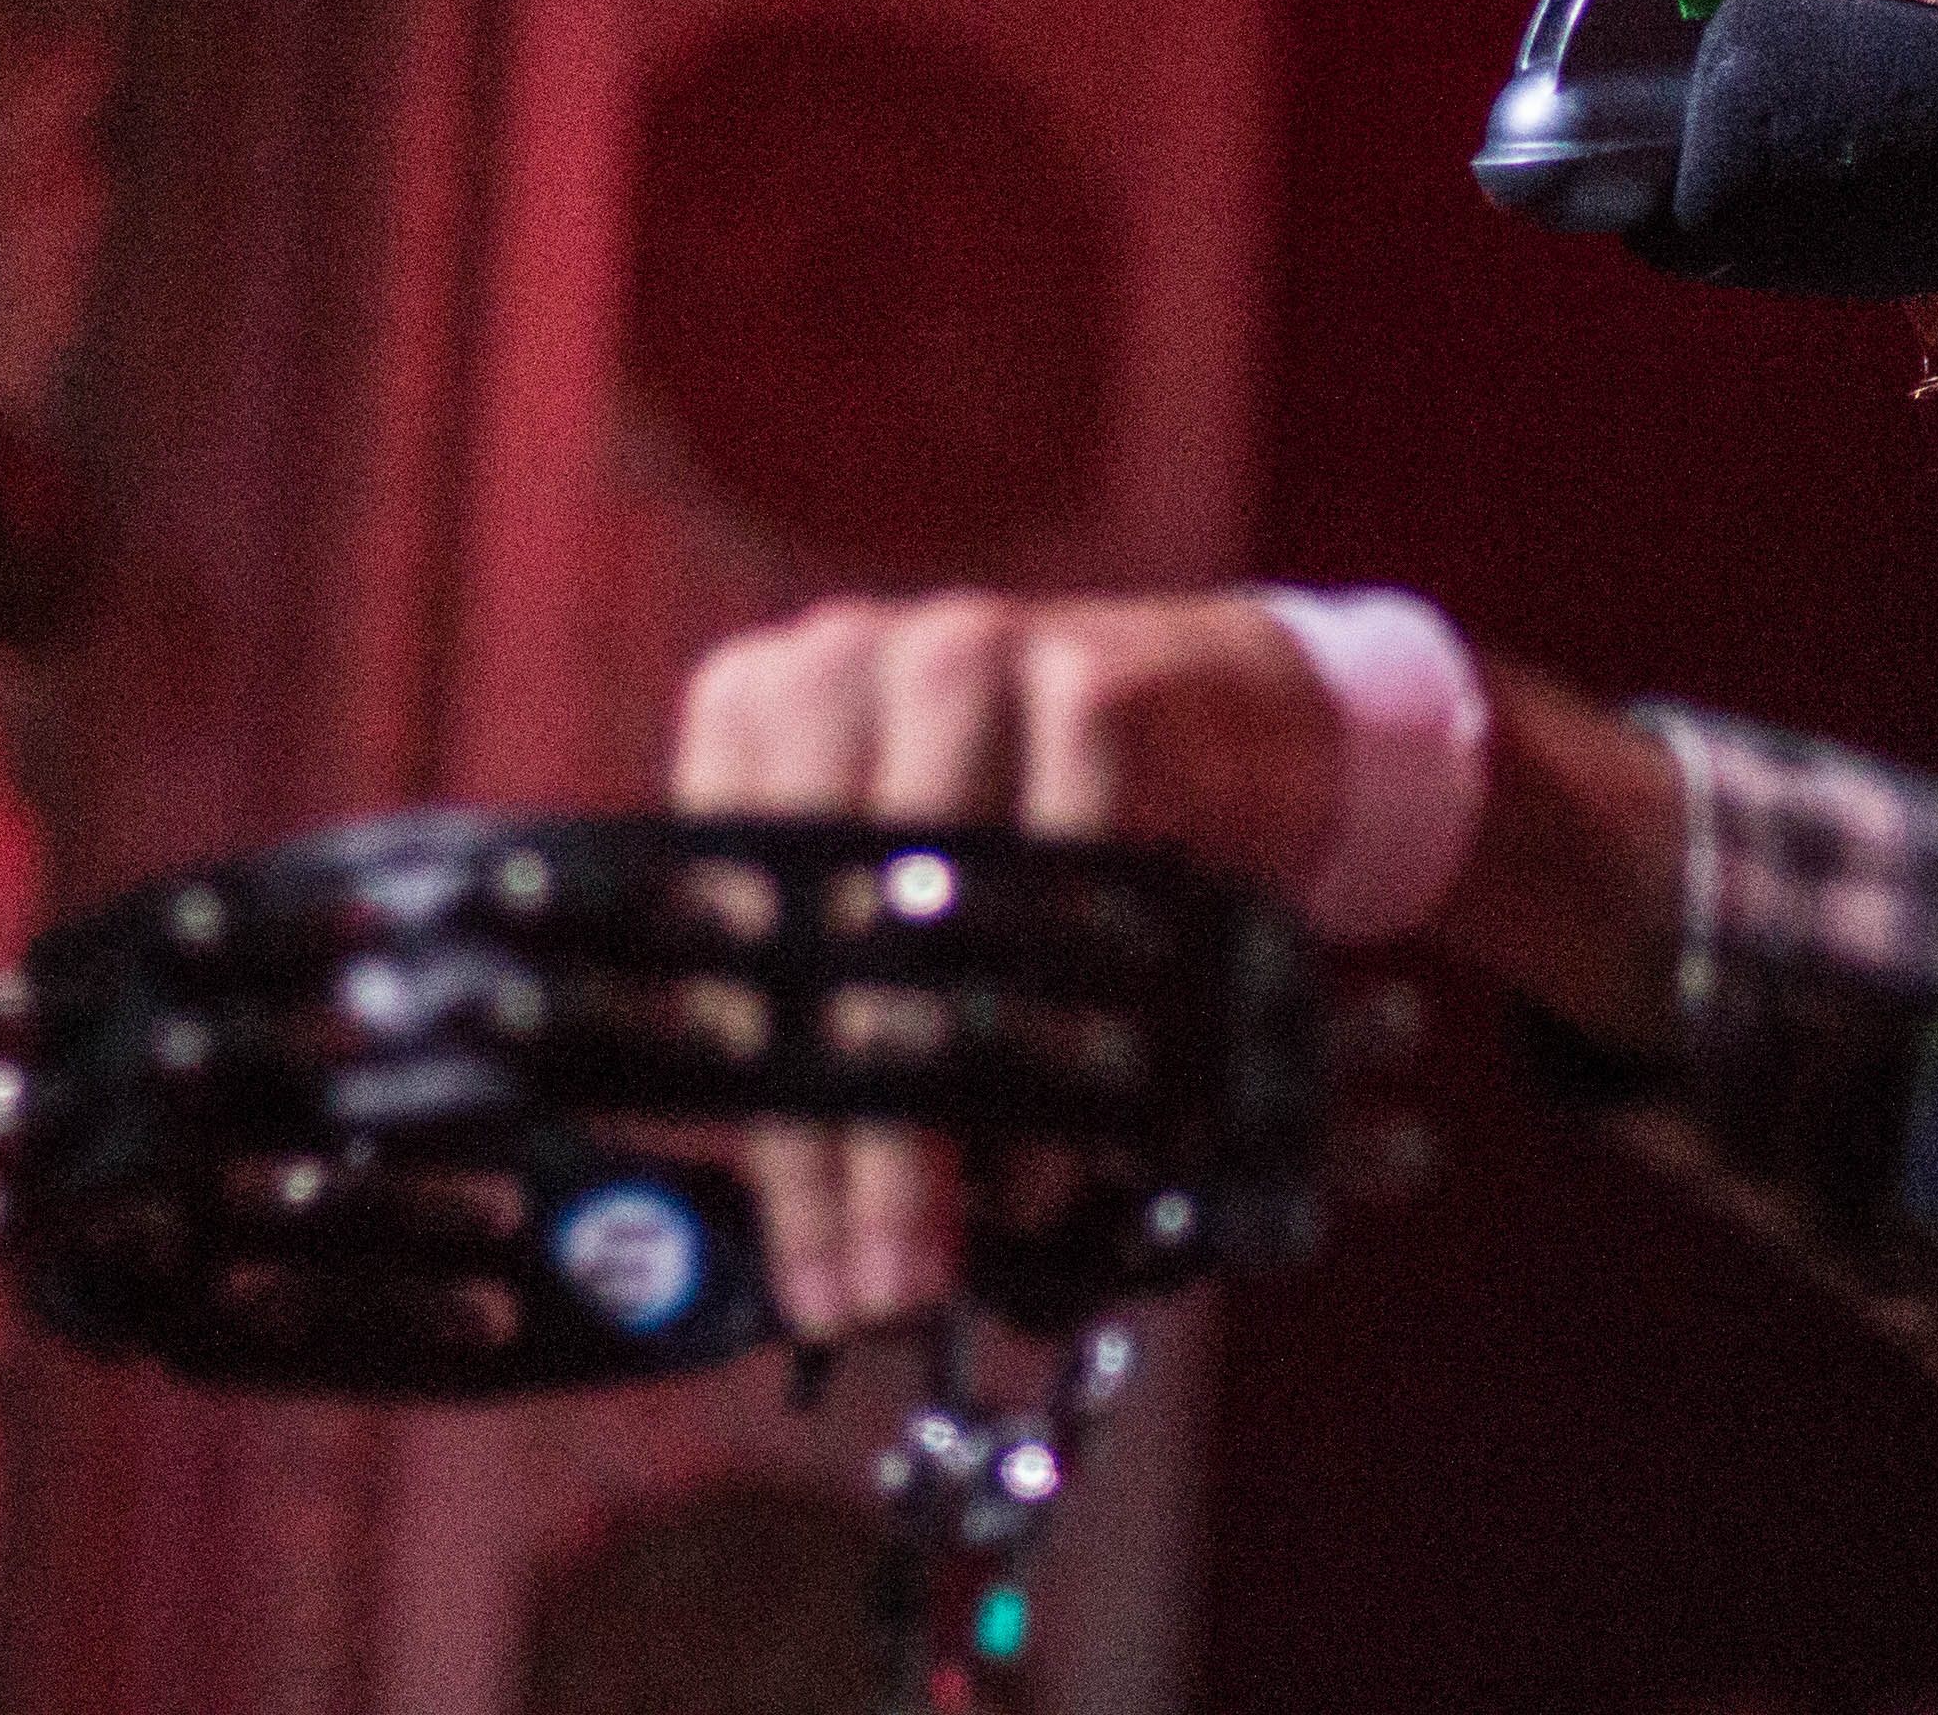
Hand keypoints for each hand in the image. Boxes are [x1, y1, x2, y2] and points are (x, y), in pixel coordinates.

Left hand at [669, 590, 1344, 1337]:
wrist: (1217, 702)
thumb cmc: (1033, 817)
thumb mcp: (909, 872)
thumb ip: (838, 1004)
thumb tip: (801, 1232)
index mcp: (760, 707)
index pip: (721, 937)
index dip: (755, 1118)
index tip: (799, 1259)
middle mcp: (842, 663)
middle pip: (814, 940)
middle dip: (843, 1146)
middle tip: (876, 1283)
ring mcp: (965, 654)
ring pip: (926, 927)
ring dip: (938, 1111)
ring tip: (955, 1236)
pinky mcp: (1089, 681)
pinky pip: (1066, 883)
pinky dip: (1062, 1029)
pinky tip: (1062, 1137)